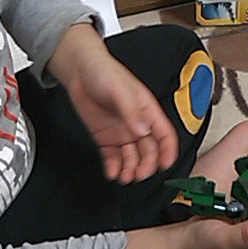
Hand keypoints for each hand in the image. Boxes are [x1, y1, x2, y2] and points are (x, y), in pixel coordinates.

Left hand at [49, 24, 177, 182]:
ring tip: (125, 177)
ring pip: (132, 157)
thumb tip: (143, 131)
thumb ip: (131, 111)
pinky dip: (113, 167)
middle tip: (140, 174)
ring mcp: (121, 133)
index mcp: (148, 112)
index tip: (165, 164)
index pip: (165, 135)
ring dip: (131, 169)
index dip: (168, 150)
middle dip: (147, 164)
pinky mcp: (105, 138)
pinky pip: (112, 157)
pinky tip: (112, 173)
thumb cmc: (104, 73)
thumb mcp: (120, 90)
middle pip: (149, 151)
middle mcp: (137, 125)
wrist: (79, 71)